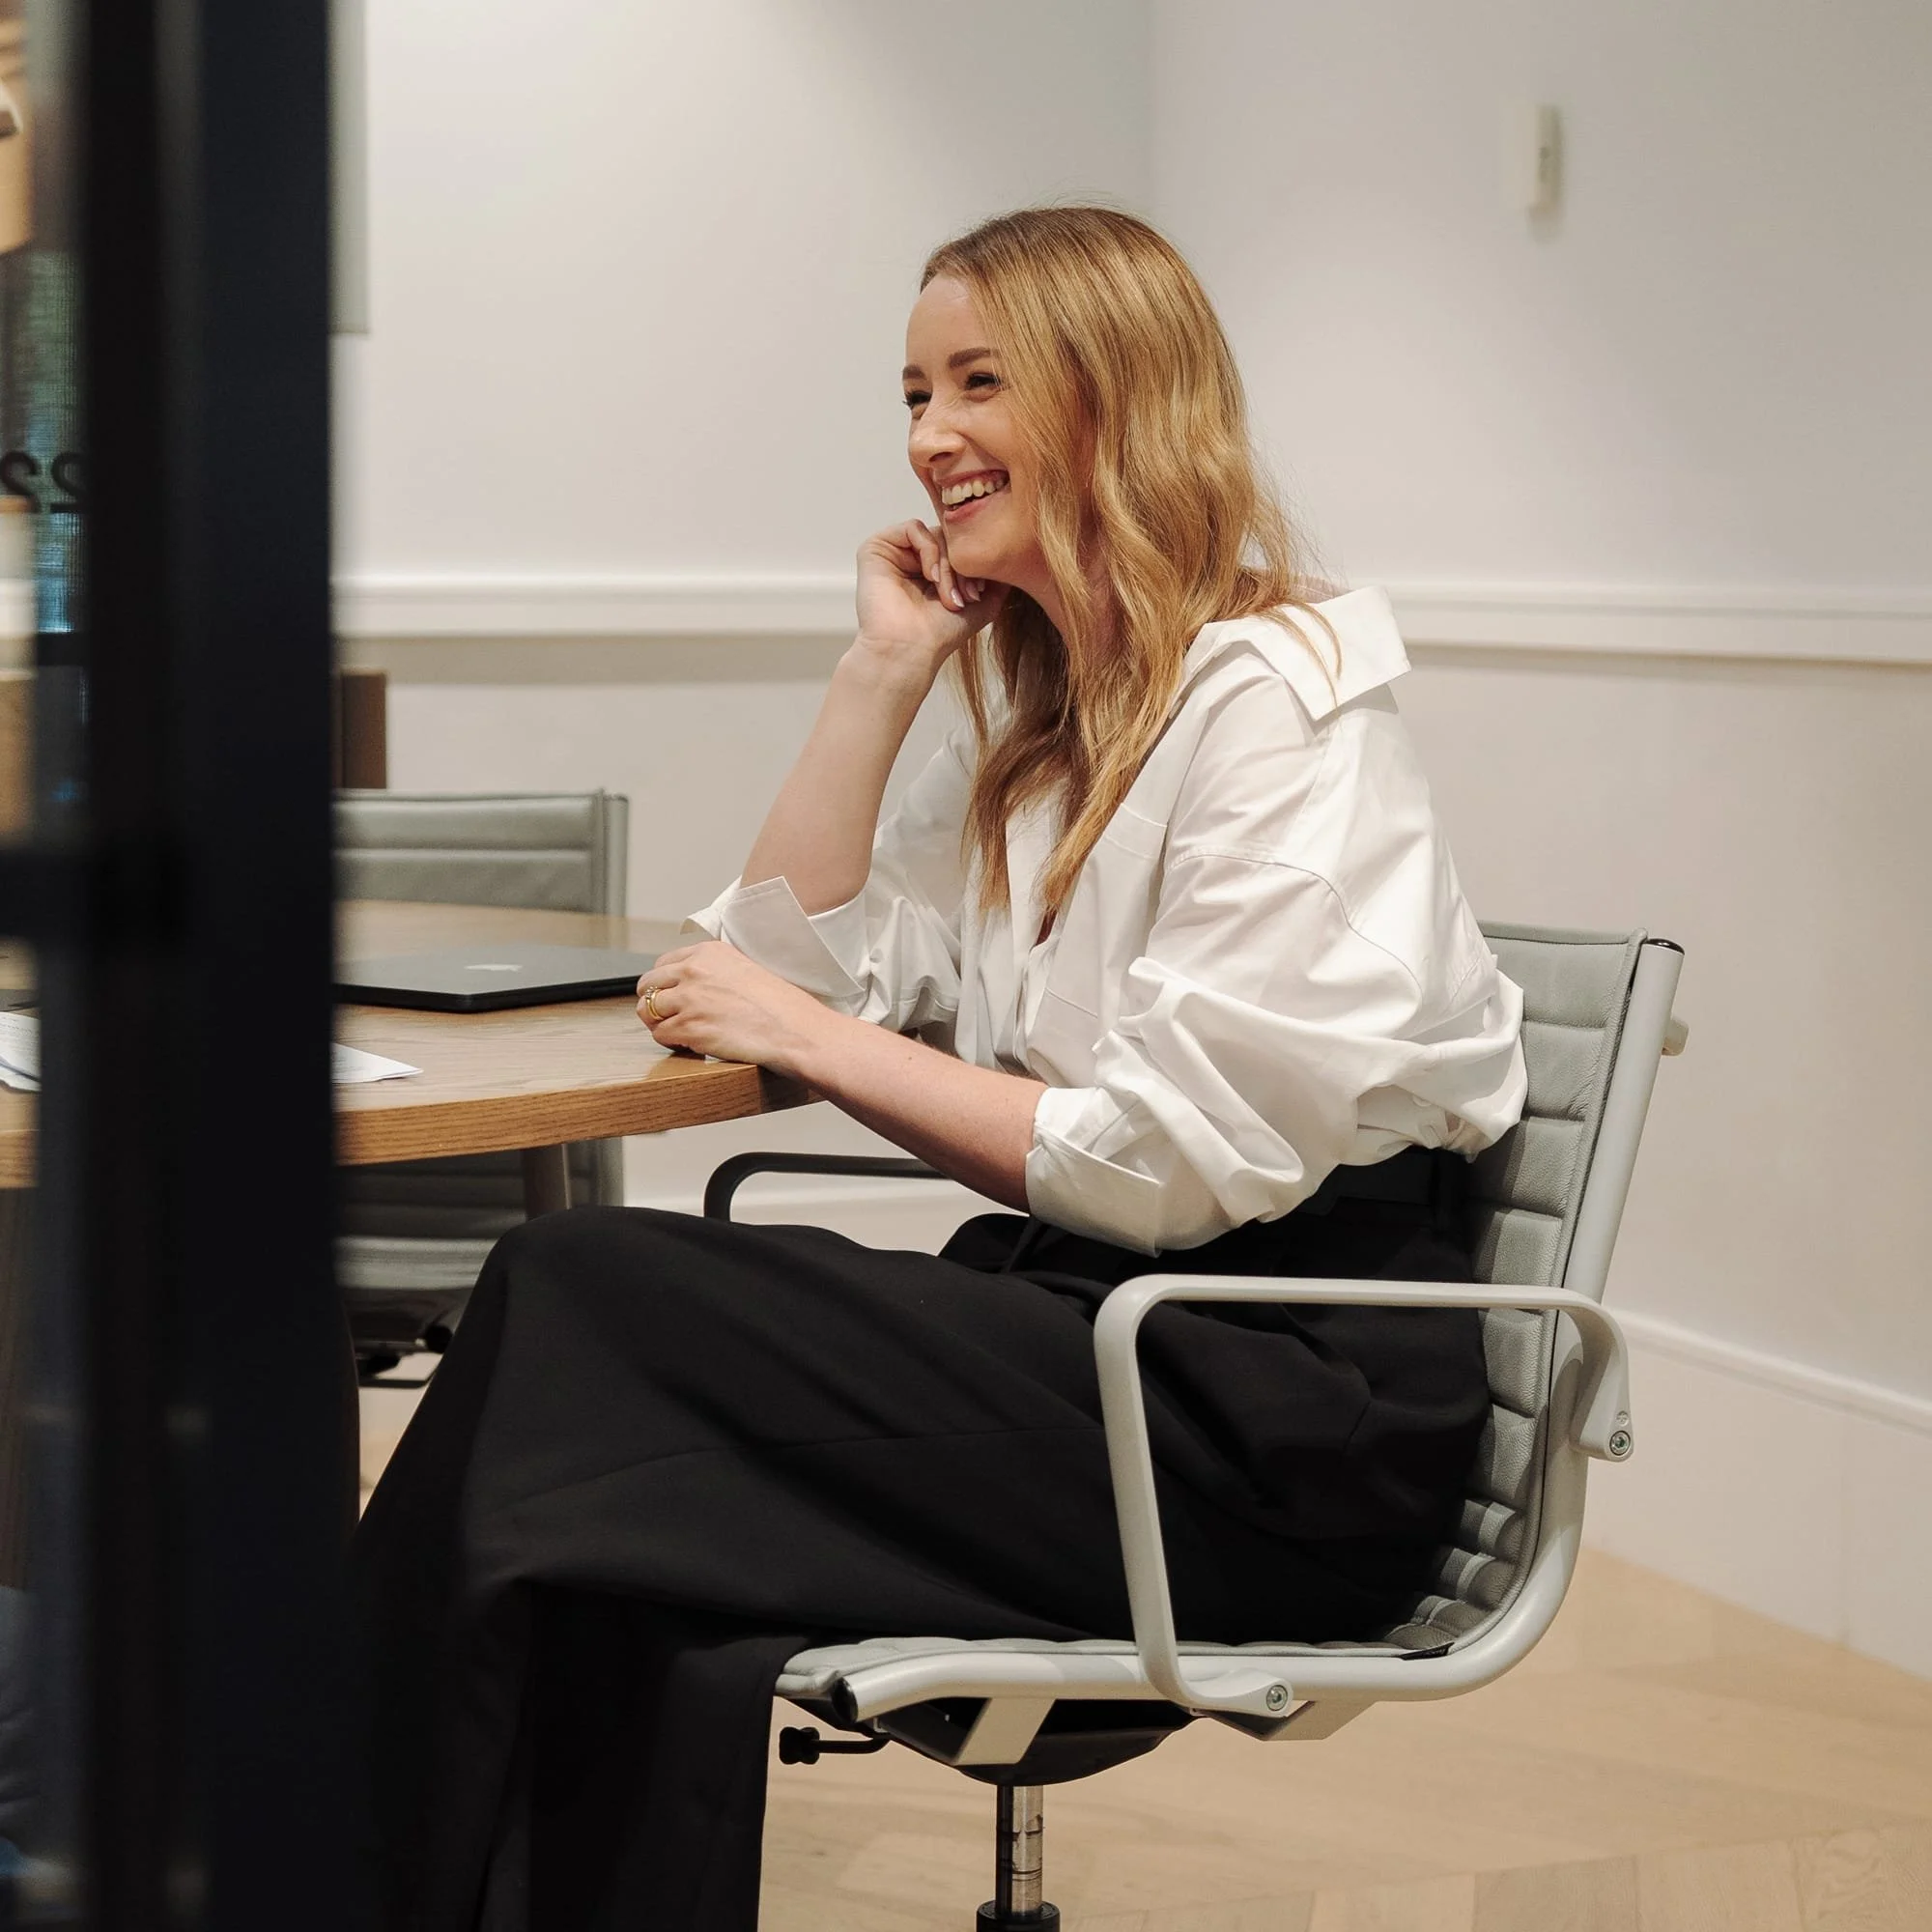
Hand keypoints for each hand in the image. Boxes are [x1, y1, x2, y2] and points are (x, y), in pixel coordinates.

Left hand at [636, 941, 838, 1076]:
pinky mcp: (690, 1028)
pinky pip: (661, 1035)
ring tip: (680, 1032)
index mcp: (708, 952)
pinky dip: (671, 1042)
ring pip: (647, 1011)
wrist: (795, 1029)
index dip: (664, 984)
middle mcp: (694, 970)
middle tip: (670, 1017)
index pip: (662, 964)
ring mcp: (689, 999)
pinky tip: (690, 1044)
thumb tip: (691, 983)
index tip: (672, 996)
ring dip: (660, 1024)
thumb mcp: (744, 969)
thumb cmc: (780, 1005)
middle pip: (648, 985)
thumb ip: (714, 970)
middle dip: (654, 1003)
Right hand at [852, 520, 1004, 679]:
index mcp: (932, 571)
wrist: (910, 650)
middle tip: (965, 596)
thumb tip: (1013, 555)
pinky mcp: (876, 548)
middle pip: (949, 539)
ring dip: (948, 564)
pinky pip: (913, 528)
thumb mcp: (984, 603)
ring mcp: (894, 553)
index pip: (960, 547)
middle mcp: (912, 560)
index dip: (973, 565)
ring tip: (947, 595)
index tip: (978, 594)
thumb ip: (998, 579)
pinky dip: (929, 550)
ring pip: (935, 534)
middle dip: (963, 566)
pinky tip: (931, 577)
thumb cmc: (940, 634)